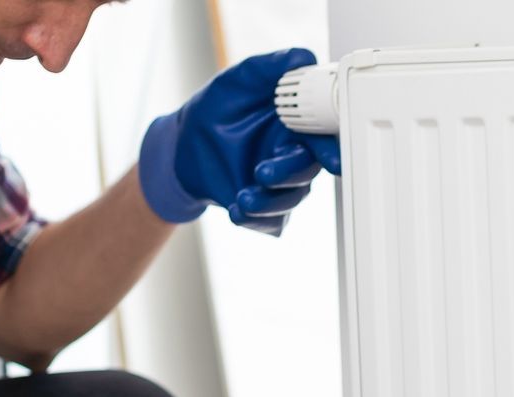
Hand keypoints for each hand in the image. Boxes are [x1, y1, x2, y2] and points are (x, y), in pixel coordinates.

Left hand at [138, 48, 341, 236]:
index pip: (322, 136)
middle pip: (306, 171)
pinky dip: (255, 219)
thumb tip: (303, 57)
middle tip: (264, 172)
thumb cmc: (214, 110)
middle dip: (289, 174)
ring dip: (268, 201)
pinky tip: (237, 210)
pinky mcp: (264, 209)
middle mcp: (292, 156)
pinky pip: (270, 222)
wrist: (182, 146)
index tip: (332, 158)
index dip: (330, 148)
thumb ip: (270, 68)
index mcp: (295, 125)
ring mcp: (280, 185)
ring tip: (243, 196)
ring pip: (290, 199)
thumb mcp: (238, 80)